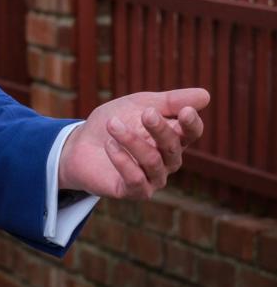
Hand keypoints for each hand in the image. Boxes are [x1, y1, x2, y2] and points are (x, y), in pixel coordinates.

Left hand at [58, 87, 208, 198]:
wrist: (80, 142)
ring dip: (132, 141)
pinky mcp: (133, 191)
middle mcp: (167, 160)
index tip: (185, 111)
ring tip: (112, 124)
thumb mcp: (139, 104)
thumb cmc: (115, 120)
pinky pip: (135, 179)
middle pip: (173, 147)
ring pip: (152, 161)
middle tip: (146, 113)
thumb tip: (206, 96)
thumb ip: (169, 101)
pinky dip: (123, 161)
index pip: (191, 133)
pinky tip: (109, 145)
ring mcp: (152, 178)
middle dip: (160, 129)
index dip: (191, 123)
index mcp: (172, 137)